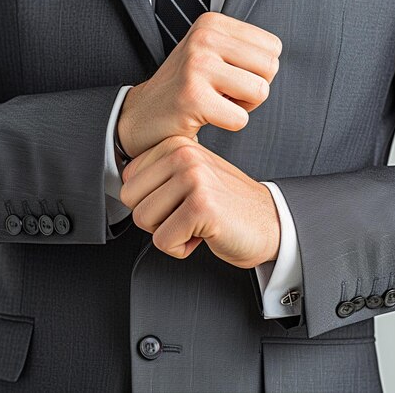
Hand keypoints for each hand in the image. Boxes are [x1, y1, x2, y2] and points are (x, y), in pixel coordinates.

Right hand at [118, 12, 281, 157]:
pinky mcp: (193, 97)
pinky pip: (240, 118)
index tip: (230, 77)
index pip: (272, 47)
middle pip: (270, 67)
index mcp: (212, 24)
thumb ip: (241, 48)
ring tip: (217, 103)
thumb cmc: (183, 88)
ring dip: (243, 107)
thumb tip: (274, 58)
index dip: (257, 70)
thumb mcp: (209, 54)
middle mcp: (204, 38)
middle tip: (225, 94)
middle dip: (254, 89)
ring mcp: (197, 66)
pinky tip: (207, 116)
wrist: (141, 114)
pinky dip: (228, 124)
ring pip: (260, 91)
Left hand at [120, 136, 280, 268]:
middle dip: (155, 219)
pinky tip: (205, 235)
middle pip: (131, 200)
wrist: (271, 224)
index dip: (151, 201)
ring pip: (144, 220)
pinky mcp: (201, 207)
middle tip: (186, 216)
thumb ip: (158, 175)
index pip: (129, 181)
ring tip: (196, 224)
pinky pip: (164, 240)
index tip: (180, 202)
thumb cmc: (227, 206)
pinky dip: (181, 248)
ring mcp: (194, 179)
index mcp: (177, 145)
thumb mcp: (190, 178)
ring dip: (169, 233)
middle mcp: (184, 156)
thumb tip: (123, 188)